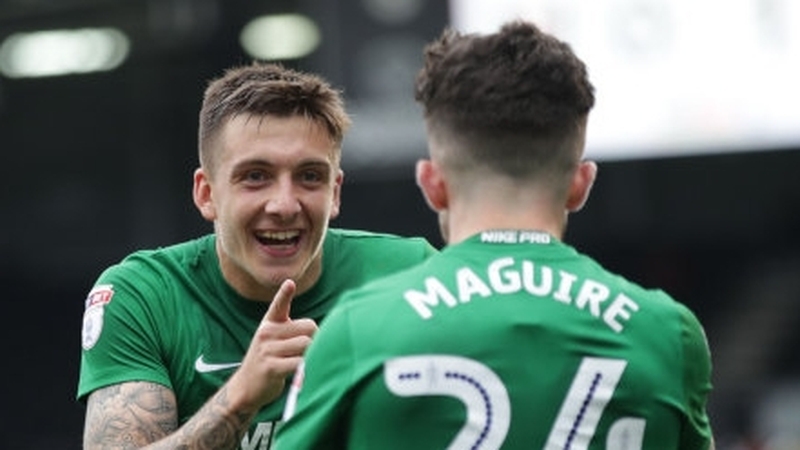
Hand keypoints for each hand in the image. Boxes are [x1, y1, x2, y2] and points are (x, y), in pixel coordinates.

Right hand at [227, 279, 317, 411]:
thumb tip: (318, 331)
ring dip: (313, 354)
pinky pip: (300, 362)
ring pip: (306, 344)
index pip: (278, 305)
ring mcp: (267, 350)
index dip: (284, 294)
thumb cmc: (268, 361)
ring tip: (307, 363)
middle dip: (317, 338)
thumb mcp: (273, 341)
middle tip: (314, 350)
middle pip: (309, 327)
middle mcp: (266, 333)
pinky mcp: (270, 367)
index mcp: (269, 323)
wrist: (245, 388)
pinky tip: (303, 375)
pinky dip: (307, 368)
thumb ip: (292, 331)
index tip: (290, 283)